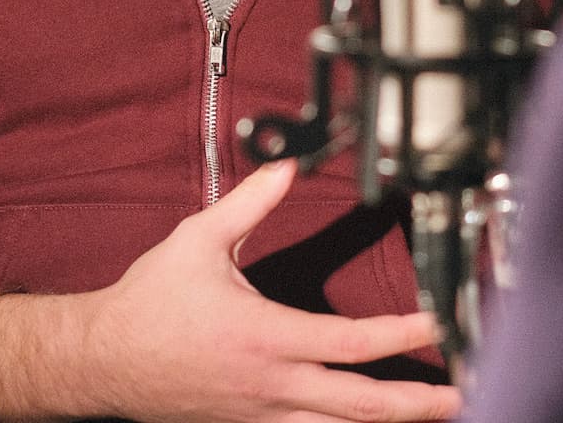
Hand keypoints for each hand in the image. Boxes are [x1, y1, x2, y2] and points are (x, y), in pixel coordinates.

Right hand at [0, 159, 461, 422]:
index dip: (404, 334)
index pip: (352, 342)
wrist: (101, 361)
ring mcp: (261, 415)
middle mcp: (271, 385)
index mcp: (265, 336)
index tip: (441, 325)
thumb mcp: (200, 239)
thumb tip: (287, 165)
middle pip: (360, 406)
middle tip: (461, 394)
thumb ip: (251, 202)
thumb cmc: (151, 302)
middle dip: (417, 404)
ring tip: (431, 413)